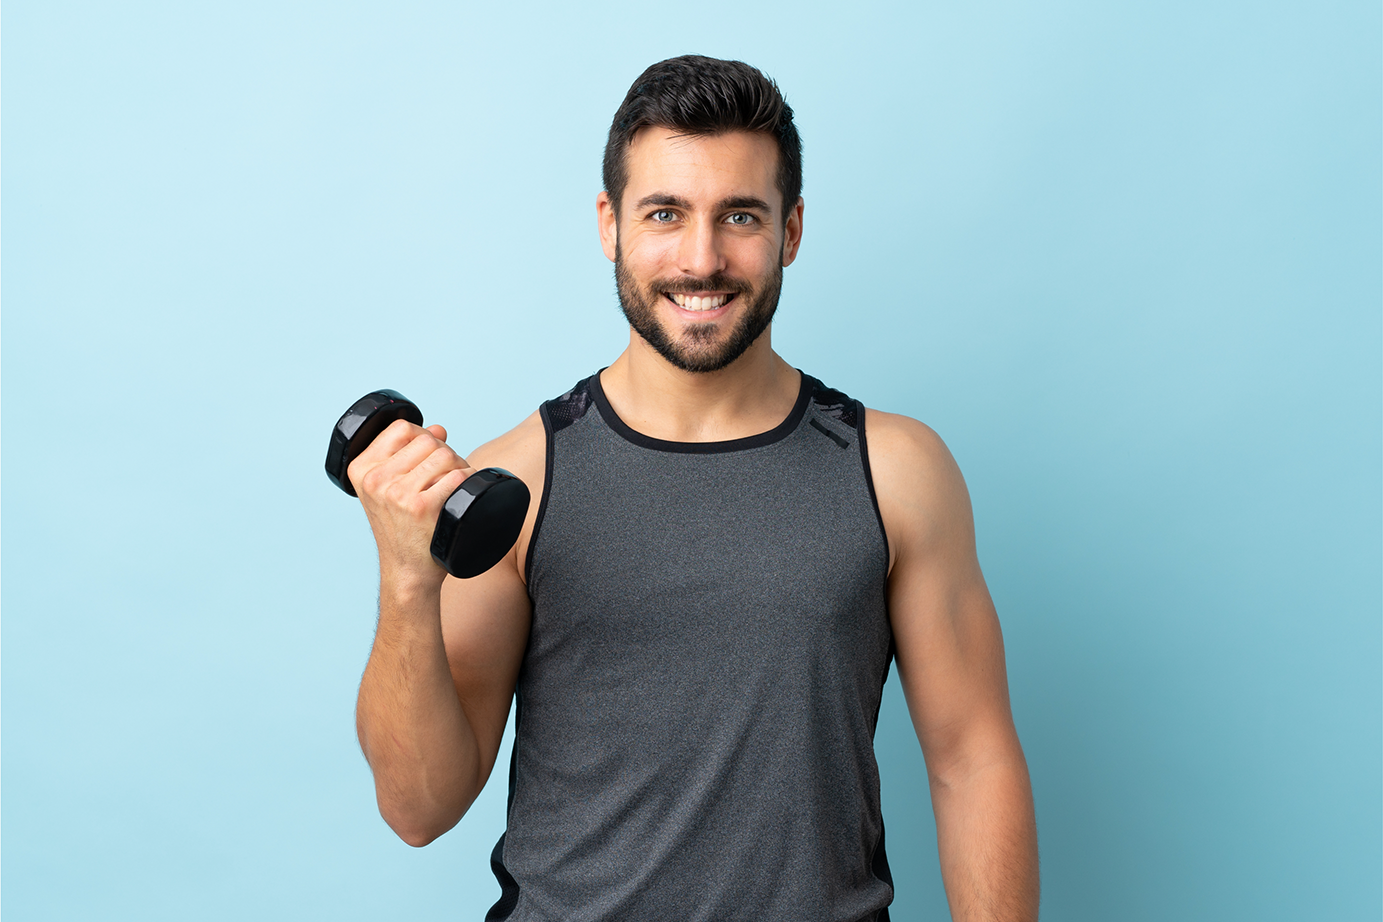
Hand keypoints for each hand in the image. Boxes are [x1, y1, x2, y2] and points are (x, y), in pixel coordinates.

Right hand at [347, 419, 472, 590]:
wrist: (407, 570)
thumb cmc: (402, 528)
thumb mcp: (389, 489)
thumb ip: (407, 455)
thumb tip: (438, 427)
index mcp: (361, 469)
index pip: (401, 427)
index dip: (423, 436)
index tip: (427, 457)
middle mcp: (375, 480)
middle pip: (428, 439)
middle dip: (445, 453)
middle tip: (444, 477)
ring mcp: (397, 494)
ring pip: (446, 454)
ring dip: (459, 466)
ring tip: (453, 486)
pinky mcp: (421, 508)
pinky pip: (458, 476)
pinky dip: (468, 481)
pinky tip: (460, 496)